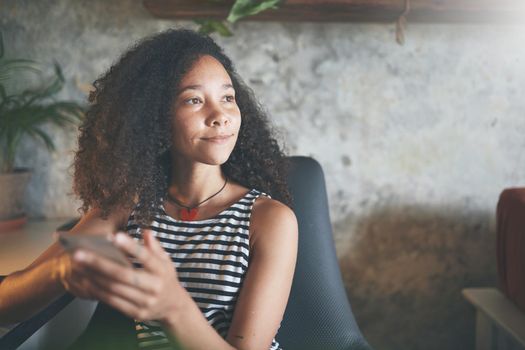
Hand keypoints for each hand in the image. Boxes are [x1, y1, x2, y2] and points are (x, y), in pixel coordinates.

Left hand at [65, 229, 182, 320]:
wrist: (174, 307)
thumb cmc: (165, 278)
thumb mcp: (166, 261)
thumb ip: (155, 247)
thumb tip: (146, 232)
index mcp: (161, 270)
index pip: (145, 256)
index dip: (130, 247)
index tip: (115, 237)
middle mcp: (154, 286)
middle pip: (123, 274)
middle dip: (99, 263)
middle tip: (79, 253)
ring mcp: (145, 302)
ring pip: (114, 289)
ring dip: (93, 277)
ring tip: (78, 266)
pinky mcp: (136, 313)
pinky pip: (113, 302)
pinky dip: (98, 291)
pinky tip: (87, 281)